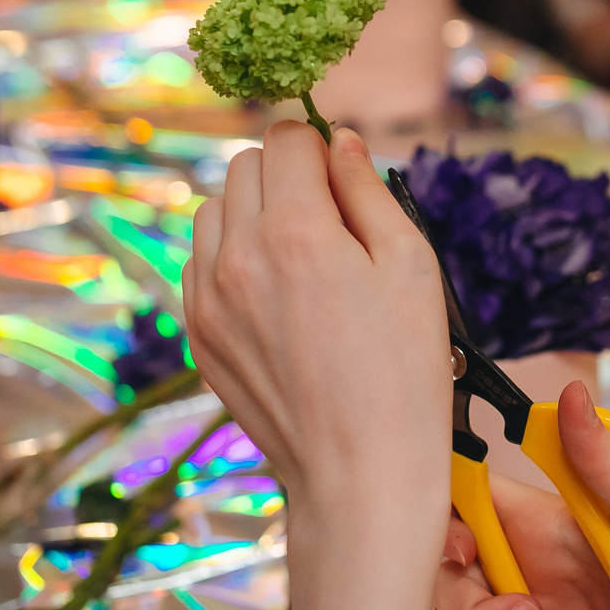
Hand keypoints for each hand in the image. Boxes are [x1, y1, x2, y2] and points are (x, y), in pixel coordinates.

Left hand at [181, 123, 448, 515]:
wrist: (361, 471)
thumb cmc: (403, 373)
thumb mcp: (411, 266)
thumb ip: (369, 190)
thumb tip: (340, 140)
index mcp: (294, 230)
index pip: (287, 138)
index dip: (321, 147)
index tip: (344, 179)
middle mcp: (236, 256)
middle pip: (245, 166)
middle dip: (286, 176)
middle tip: (331, 224)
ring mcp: (207, 298)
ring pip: (213, 211)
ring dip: (252, 214)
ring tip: (301, 259)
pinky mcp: (198, 334)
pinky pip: (200, 264)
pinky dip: (232, 260)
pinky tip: (277, 296)